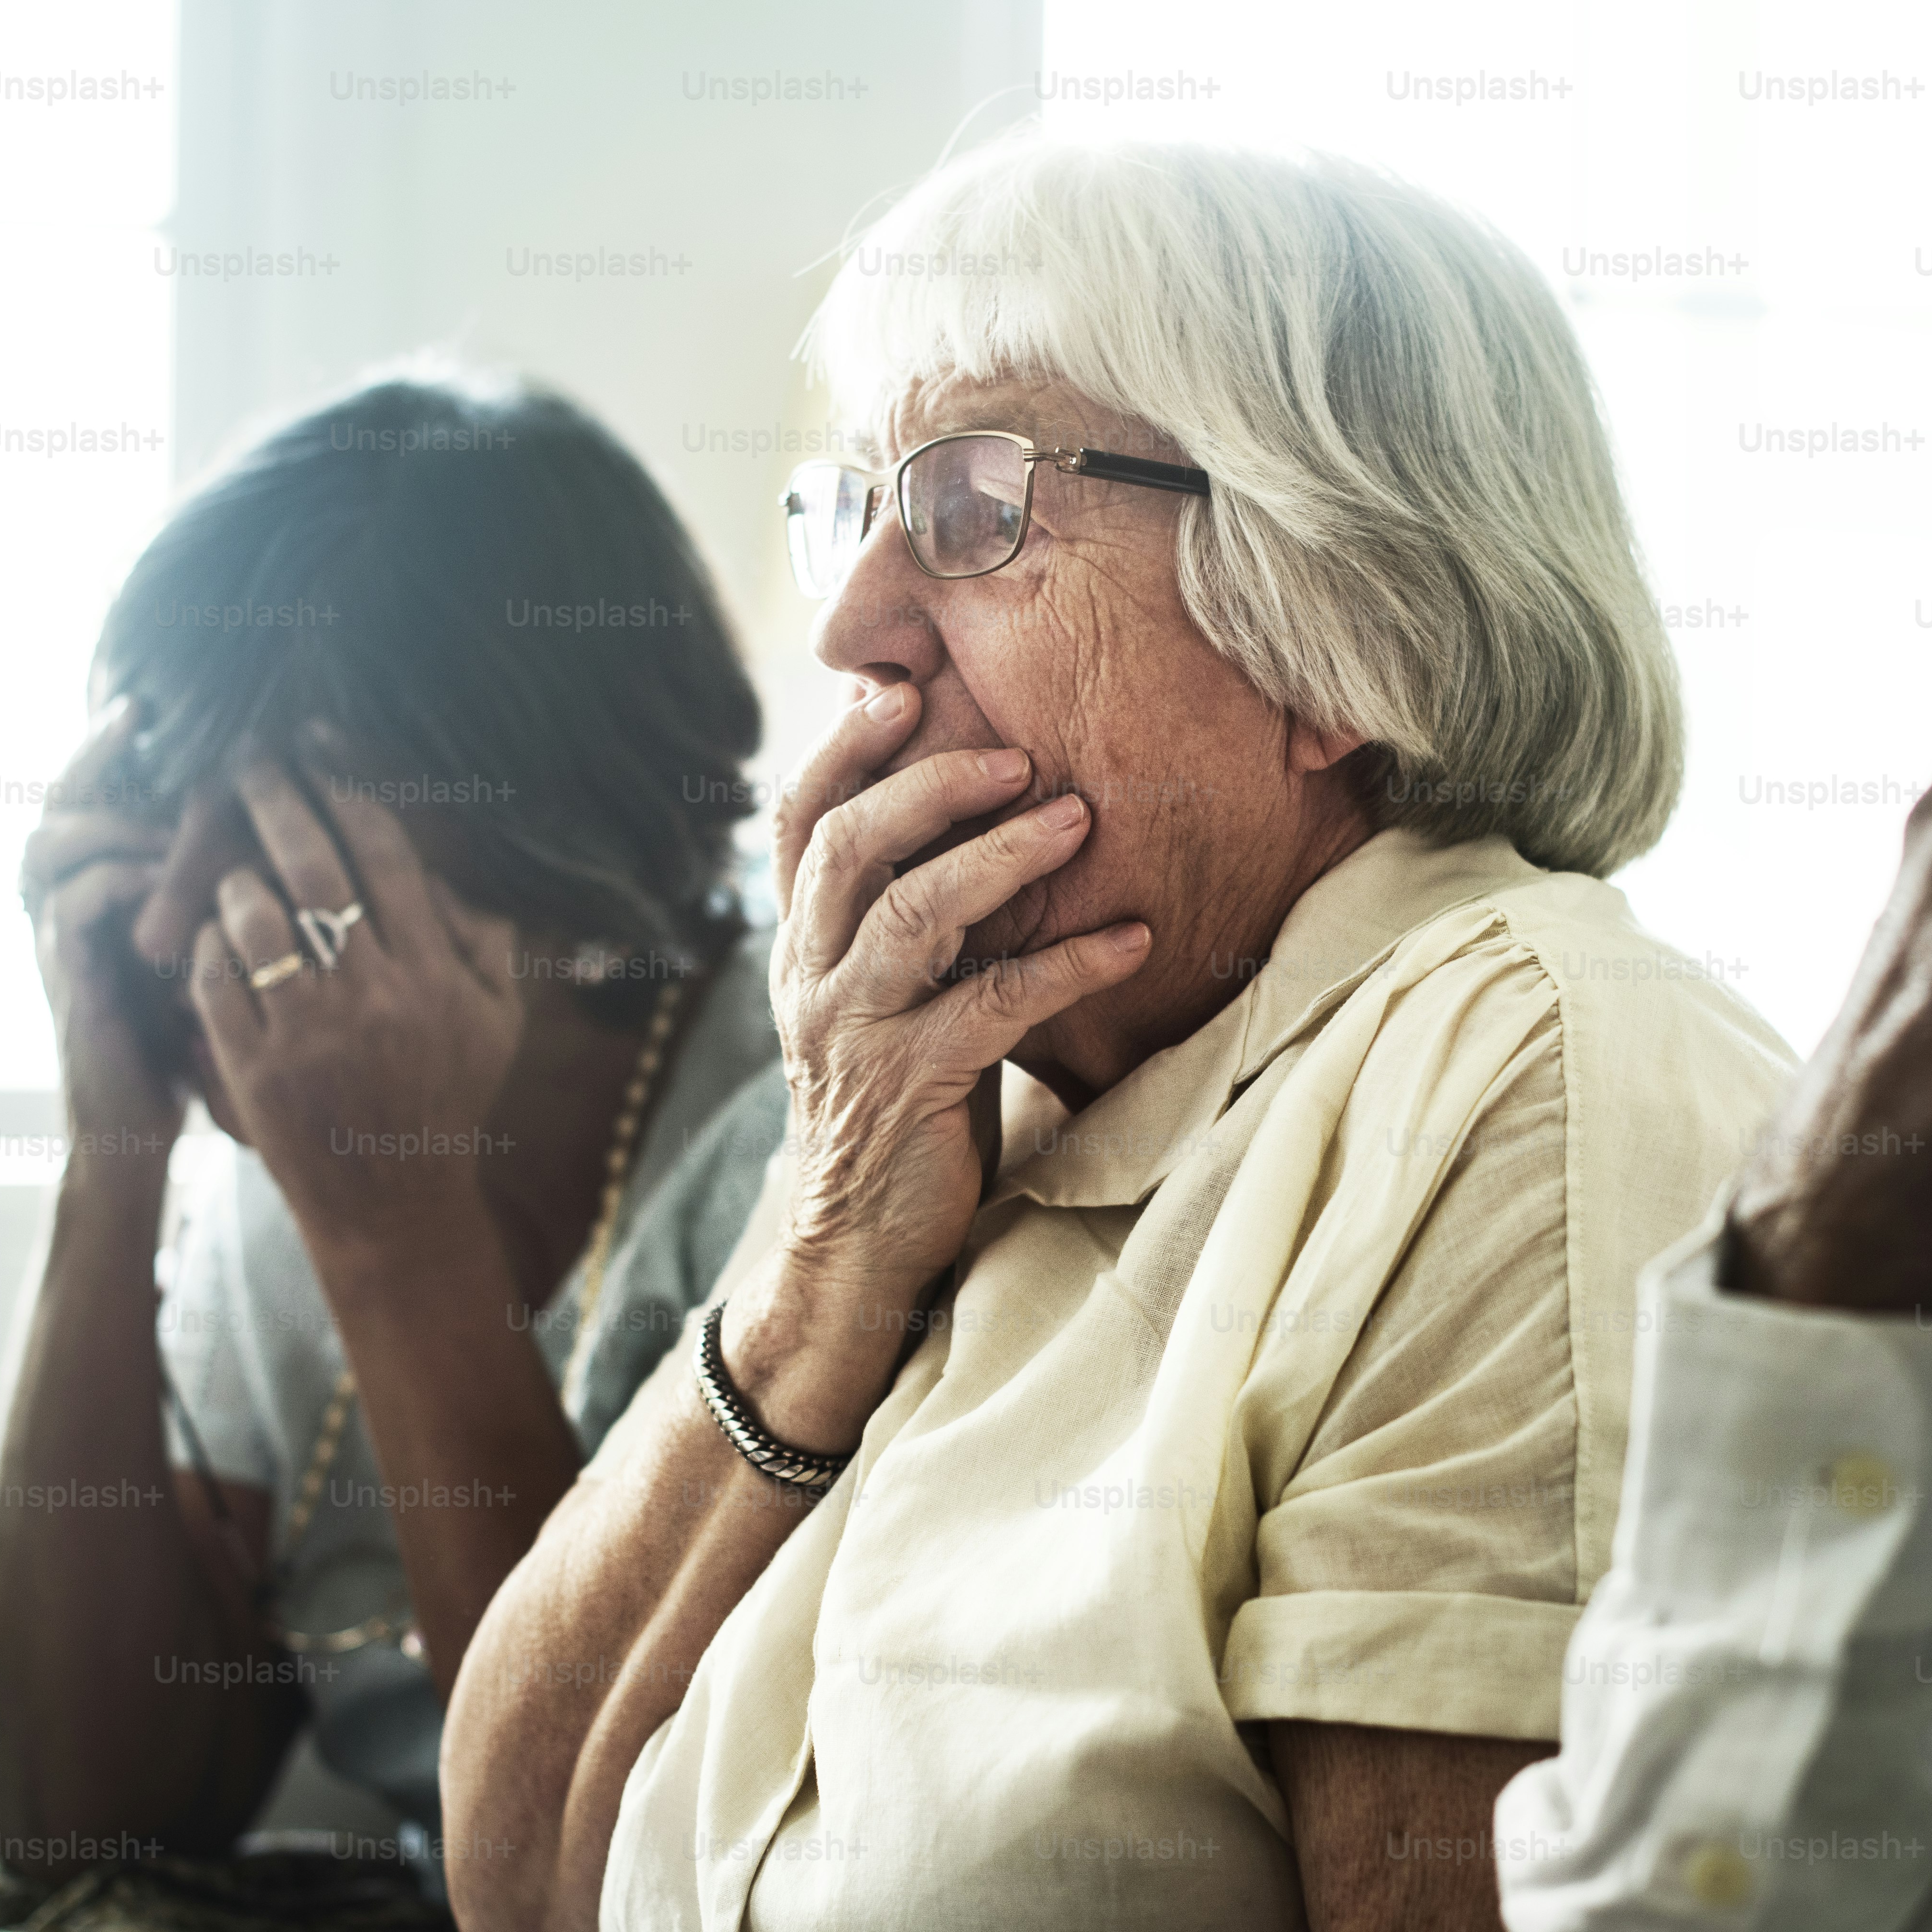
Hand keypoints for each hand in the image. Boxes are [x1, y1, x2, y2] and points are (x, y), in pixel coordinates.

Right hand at [21, 696, 183, 1154]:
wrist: (137, 1130)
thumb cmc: (179, 1040)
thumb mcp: (197, 948)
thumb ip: (206, 893)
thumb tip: (260, 829)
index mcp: (90, 893)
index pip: (82, 797)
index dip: (103, 748)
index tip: (142, 703)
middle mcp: (61, 908)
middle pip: (51, 804)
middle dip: (92, 757)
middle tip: (136, 719)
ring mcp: (58, 941)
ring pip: (49, 843)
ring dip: (114, 818)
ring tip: (167, 811)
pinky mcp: (68, 979)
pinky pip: (73, 904)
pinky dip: (117, 877)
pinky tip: (160, 872)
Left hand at [185, 743, 528, 1259]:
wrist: (392, 1205)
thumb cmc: (445, 1103)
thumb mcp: (497, 1025)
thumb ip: (489, 944)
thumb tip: (464, 870)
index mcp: (434, 976)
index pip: (388, 858)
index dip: (351, 792)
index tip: (322, 750)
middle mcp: (373, 996)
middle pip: (316, 869)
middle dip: (278, 800)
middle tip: (250, 761)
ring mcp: (308, 1032)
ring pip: (256, 917)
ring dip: (235, 876)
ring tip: (231, 863)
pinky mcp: (254, 1066)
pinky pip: (215, 979)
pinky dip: (206, 944)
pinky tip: (210, 933)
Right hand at [737, 682, 1150, 1439]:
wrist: (857, 1244)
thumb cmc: (897, 1102)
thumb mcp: (884, 997)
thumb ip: (905, 918)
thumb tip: (983, 820)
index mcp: (802, 942)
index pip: (797, 818)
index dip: (841, 748)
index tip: (897, 687)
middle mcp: (813, 975)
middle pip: (848, 846)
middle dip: (930, 784)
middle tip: (1015, 750)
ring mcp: (854, 1030)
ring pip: (913, 914)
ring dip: (1001, 857)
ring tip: (1079, 818)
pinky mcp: (910, 1086)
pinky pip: (993, 1006)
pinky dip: (1068, 966)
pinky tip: (1133, 939)